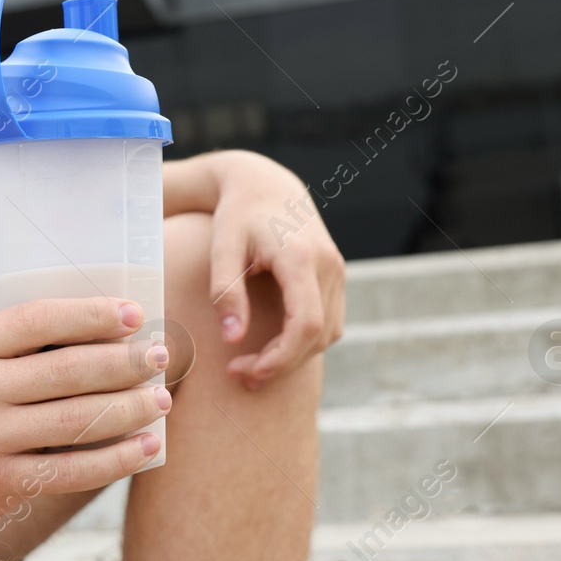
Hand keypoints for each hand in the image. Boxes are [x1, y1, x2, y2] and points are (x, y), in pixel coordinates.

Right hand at [0, 296, 170, 539]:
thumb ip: (19, 345)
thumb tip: (107, 329)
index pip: (36, 320)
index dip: (90, 314)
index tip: (134, 313)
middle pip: (64, 371)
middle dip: (123, 362)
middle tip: (161, 355)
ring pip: (74, 421)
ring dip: (128, 409)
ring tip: (162, 399)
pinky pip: (71, 470)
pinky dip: (116, 459)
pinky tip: (146, 447)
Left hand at [205, 150, 345, 390]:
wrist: (265, 184)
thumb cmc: (238, 216)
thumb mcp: (223, 249)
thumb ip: (226, 292)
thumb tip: (233, 339)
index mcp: (302, 257)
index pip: (305, 323)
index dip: (281, 357)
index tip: (248, 372)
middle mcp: (329, 265)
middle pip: (318, 334)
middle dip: (281, 363)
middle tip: (240, 375)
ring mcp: (338, 271)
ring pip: (328, 333)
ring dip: (294, 357)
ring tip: (253, 367)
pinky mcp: (336, 276)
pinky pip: (329, 322)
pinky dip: (304, 342)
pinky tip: (273, 348)